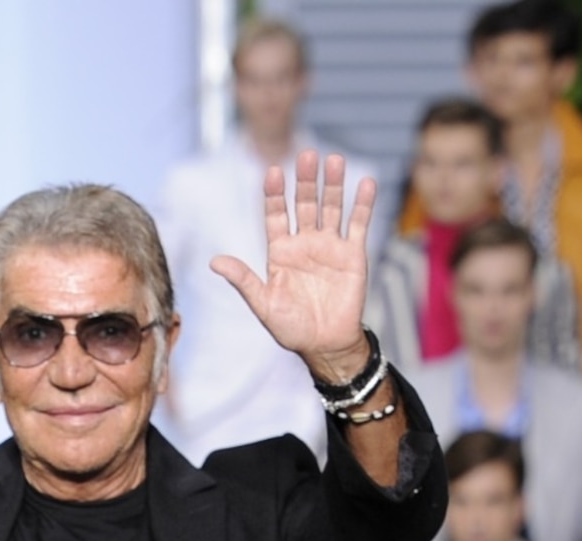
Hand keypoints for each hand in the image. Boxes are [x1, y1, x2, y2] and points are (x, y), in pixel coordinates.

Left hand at [210, 151, 378, 375]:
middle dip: (305, 181)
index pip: (276, 215)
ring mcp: (330, 246)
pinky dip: (363, 203)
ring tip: (333, 160)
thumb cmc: (291, 328)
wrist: (325, 345)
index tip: (273, 172)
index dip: (274, 194)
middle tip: (307, 155)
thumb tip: (214, 261)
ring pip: (331, 208)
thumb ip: (243, 280)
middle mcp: (304, 243)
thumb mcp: (263, 304)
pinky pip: (358, 224)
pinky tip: (366, 182)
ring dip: (332, 184)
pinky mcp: (353, 254)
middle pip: (304, 204)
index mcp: (280, 252)